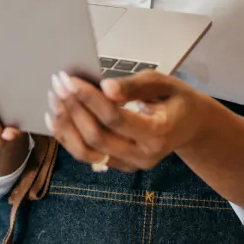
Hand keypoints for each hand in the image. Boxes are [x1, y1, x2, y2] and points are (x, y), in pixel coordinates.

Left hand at [46, 69, 212, 172]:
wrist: (190, 126)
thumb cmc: (175, 99)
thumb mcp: (163, 83)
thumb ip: (134, 86)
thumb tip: (105, 88)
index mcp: (159, 133)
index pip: (115, 118)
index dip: (89, 98)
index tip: (69, 78)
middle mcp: (143, 155)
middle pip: (97, 137)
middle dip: (73, 108)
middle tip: (58, 82)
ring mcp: (130, 164)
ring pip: (87, 152)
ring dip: (65, 124)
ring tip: (54, 97)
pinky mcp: (118, 165)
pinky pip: (87, 155)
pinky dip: (67, 136)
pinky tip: (55, 116)